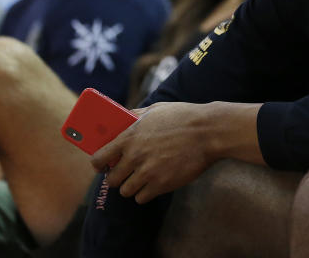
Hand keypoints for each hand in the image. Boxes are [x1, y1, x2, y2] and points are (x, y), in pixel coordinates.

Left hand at [91, 102, 218, 203]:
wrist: (209, 132)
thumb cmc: (184, 117)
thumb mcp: (156, 110)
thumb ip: (135, 117)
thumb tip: (121, 120)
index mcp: (129, 137)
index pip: (99, 158)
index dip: (99, 164)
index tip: (104, 166)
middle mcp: (134, 156)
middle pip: (111, 180)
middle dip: (118, 177)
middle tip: (128, 172)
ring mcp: (147, 172)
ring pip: (126, 191)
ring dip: (132, 186)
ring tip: (143, 178)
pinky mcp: (161, 185)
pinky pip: (141, 198)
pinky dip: (145, 193)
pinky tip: (154, 184)